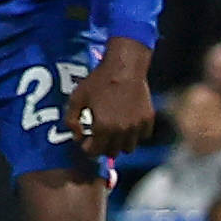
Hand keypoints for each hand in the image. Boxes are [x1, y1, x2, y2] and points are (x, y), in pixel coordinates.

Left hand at [65, 38, 157, 157]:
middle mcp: (122, 131)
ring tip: (113, 132)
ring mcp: (137, 126)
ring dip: (119, 144)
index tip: (86, 141)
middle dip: (102, 148)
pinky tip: (127, 125)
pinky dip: (135, 135)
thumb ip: (71, 120)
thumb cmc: (98, 82)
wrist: (124, 67)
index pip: (94, 152)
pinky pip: (142, 137)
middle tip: (98, 137)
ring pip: (129, 148)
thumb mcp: (76, 98)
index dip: (87, 148)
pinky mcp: (148, 119)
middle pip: (112, 152)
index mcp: (103, 128)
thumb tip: (77, 137)